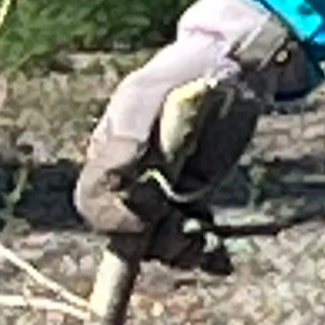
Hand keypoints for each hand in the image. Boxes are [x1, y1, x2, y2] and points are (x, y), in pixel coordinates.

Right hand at [74, 0, 310, 271]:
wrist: (231, 68)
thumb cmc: (186, 73)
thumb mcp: (153, 93)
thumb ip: (129, 129)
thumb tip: (115, 175)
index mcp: (110, 152)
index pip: (94, 202)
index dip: (114, 220)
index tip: (149, 218)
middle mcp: (130, 178)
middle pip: (124, 232)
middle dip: (153, 241)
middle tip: (187, 227)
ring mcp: (160, 190)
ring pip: (156, 242)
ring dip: (179, 249)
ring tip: (207, 237)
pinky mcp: (190, 199)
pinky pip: (187, 238)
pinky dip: (201, 252)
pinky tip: (219, 256)